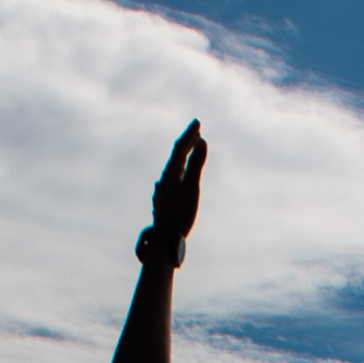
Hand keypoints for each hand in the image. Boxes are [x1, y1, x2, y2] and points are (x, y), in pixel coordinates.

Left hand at [137, 119, 205, 270]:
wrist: (164, 240)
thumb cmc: (180, 214)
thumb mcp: (192, 187)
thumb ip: (196, 164)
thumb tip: (202, 141)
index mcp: (171, 173)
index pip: (180, 147)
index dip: (189, 134)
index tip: (197, 122)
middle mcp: (164, 180)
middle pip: (175, 158)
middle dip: (186, 144)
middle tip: (196, 133)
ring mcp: (161, 192)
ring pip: (171, 170)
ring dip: (181, 159)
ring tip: (187, 153)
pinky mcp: (162, 204)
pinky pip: (169, 182)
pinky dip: (176, 174)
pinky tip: (170, 181)